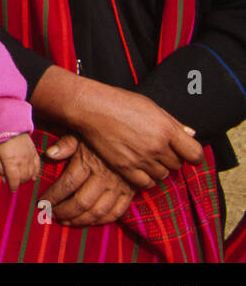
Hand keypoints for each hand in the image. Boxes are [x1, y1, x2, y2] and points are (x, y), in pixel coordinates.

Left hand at [0, 132, 40, 191]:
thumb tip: (5, 180)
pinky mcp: (35, 153)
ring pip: (31, 174)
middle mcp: (22, 162)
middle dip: (18, 182)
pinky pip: (38, 166)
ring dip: (26, 178)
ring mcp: (30, 158)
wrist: (10, 127)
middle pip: (23, 179)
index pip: (14, 181)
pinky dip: (36, 173)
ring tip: (21, 177)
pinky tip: (33, 176)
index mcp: (11, 163)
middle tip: (14, 181)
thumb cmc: (0, 141)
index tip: (12, 189)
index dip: (13, 187)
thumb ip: (1, 169)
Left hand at [40, 134, 134, 225]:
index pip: (67, 184)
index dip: (52, 196)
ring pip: (98, 211)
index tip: (41, 202)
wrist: (131, 138)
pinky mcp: (130, 193)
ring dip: (79, 220)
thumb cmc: (99, 136)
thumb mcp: (81, 133)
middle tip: (51, 214)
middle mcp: (104, 177)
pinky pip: (116, 213)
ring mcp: (119, 187)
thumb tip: (49, 154)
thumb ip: (66, 144)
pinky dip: (101, 221)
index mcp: (89, 162)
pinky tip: (88, 221)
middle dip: (63, 211)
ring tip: (65, 221)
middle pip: (81, 202)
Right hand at [68, 80, 202, 189]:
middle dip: (171, 159)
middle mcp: (157, 146)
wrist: (90, 107)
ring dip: (158, 169)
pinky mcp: (125, 167)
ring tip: (146, 157)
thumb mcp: (151, 106)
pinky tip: (140, 169)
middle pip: (177, 165)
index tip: (189, 155)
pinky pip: (146, 183)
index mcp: (166, 128)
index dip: (194, 156)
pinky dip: (146, 179)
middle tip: (158, 150)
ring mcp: (141, 158)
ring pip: (163, 175)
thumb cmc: (120, 102)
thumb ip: (173, 122)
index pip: (195, 153)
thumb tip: (191, 134)